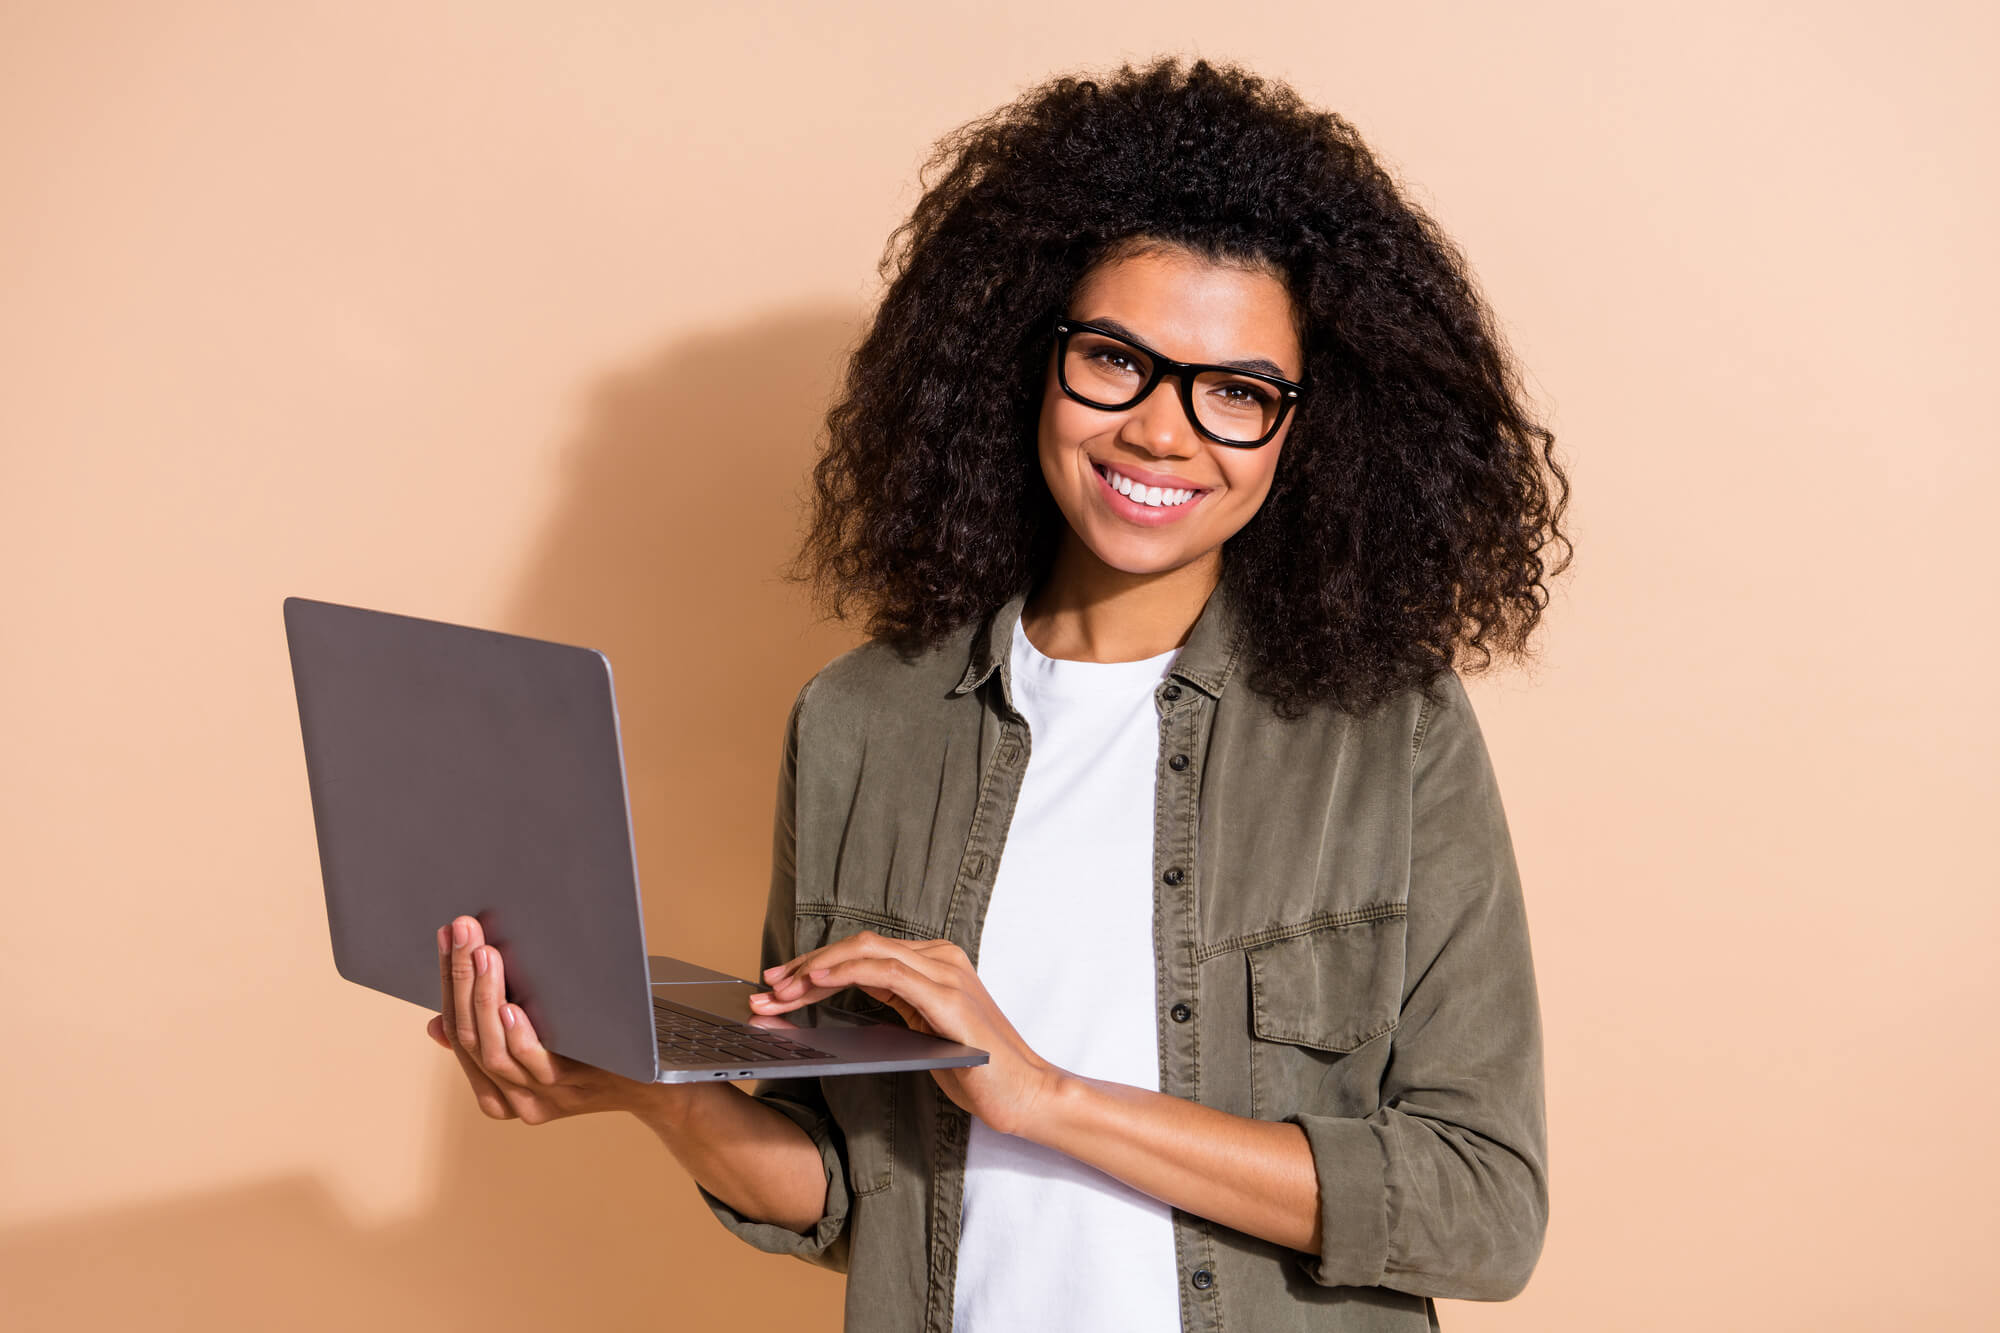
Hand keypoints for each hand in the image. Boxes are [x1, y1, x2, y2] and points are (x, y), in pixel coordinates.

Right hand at [427, 915, 660, 1124]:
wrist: (654, 1081)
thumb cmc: (593, 1050)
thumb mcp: (535, 1039)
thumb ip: (493, 1033)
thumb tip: (438, 1024)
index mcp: (494, 1089)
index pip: (456, 1031)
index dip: (448, 983)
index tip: (446, 939)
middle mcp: (511, 1099)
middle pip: (470, 1038)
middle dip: (461, 980)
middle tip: (462, 933)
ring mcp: (541, 1098)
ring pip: (494, 1050)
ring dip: (485, 996)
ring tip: (483, 955)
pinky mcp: (573, 1090)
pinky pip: (535, 1064)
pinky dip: (519, 1035)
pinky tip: (512, 1006)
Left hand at [748, 931, 1062, 1137]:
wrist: (1025, 1093)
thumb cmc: (976, 1069)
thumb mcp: (924, 1030)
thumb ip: (896, 1004)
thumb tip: (845, 994)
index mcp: (934, 962)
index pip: (863, 952)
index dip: (816, 964)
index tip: (780, 983)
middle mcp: (940, 957)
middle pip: (858, 946)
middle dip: (806, 965)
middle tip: (768, 987)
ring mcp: (945, 973)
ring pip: (866, 952)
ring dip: (816, 969)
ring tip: (782, 989)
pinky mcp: (946, 997)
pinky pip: (887, 972)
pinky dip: (847, 971)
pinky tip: (817, 980)